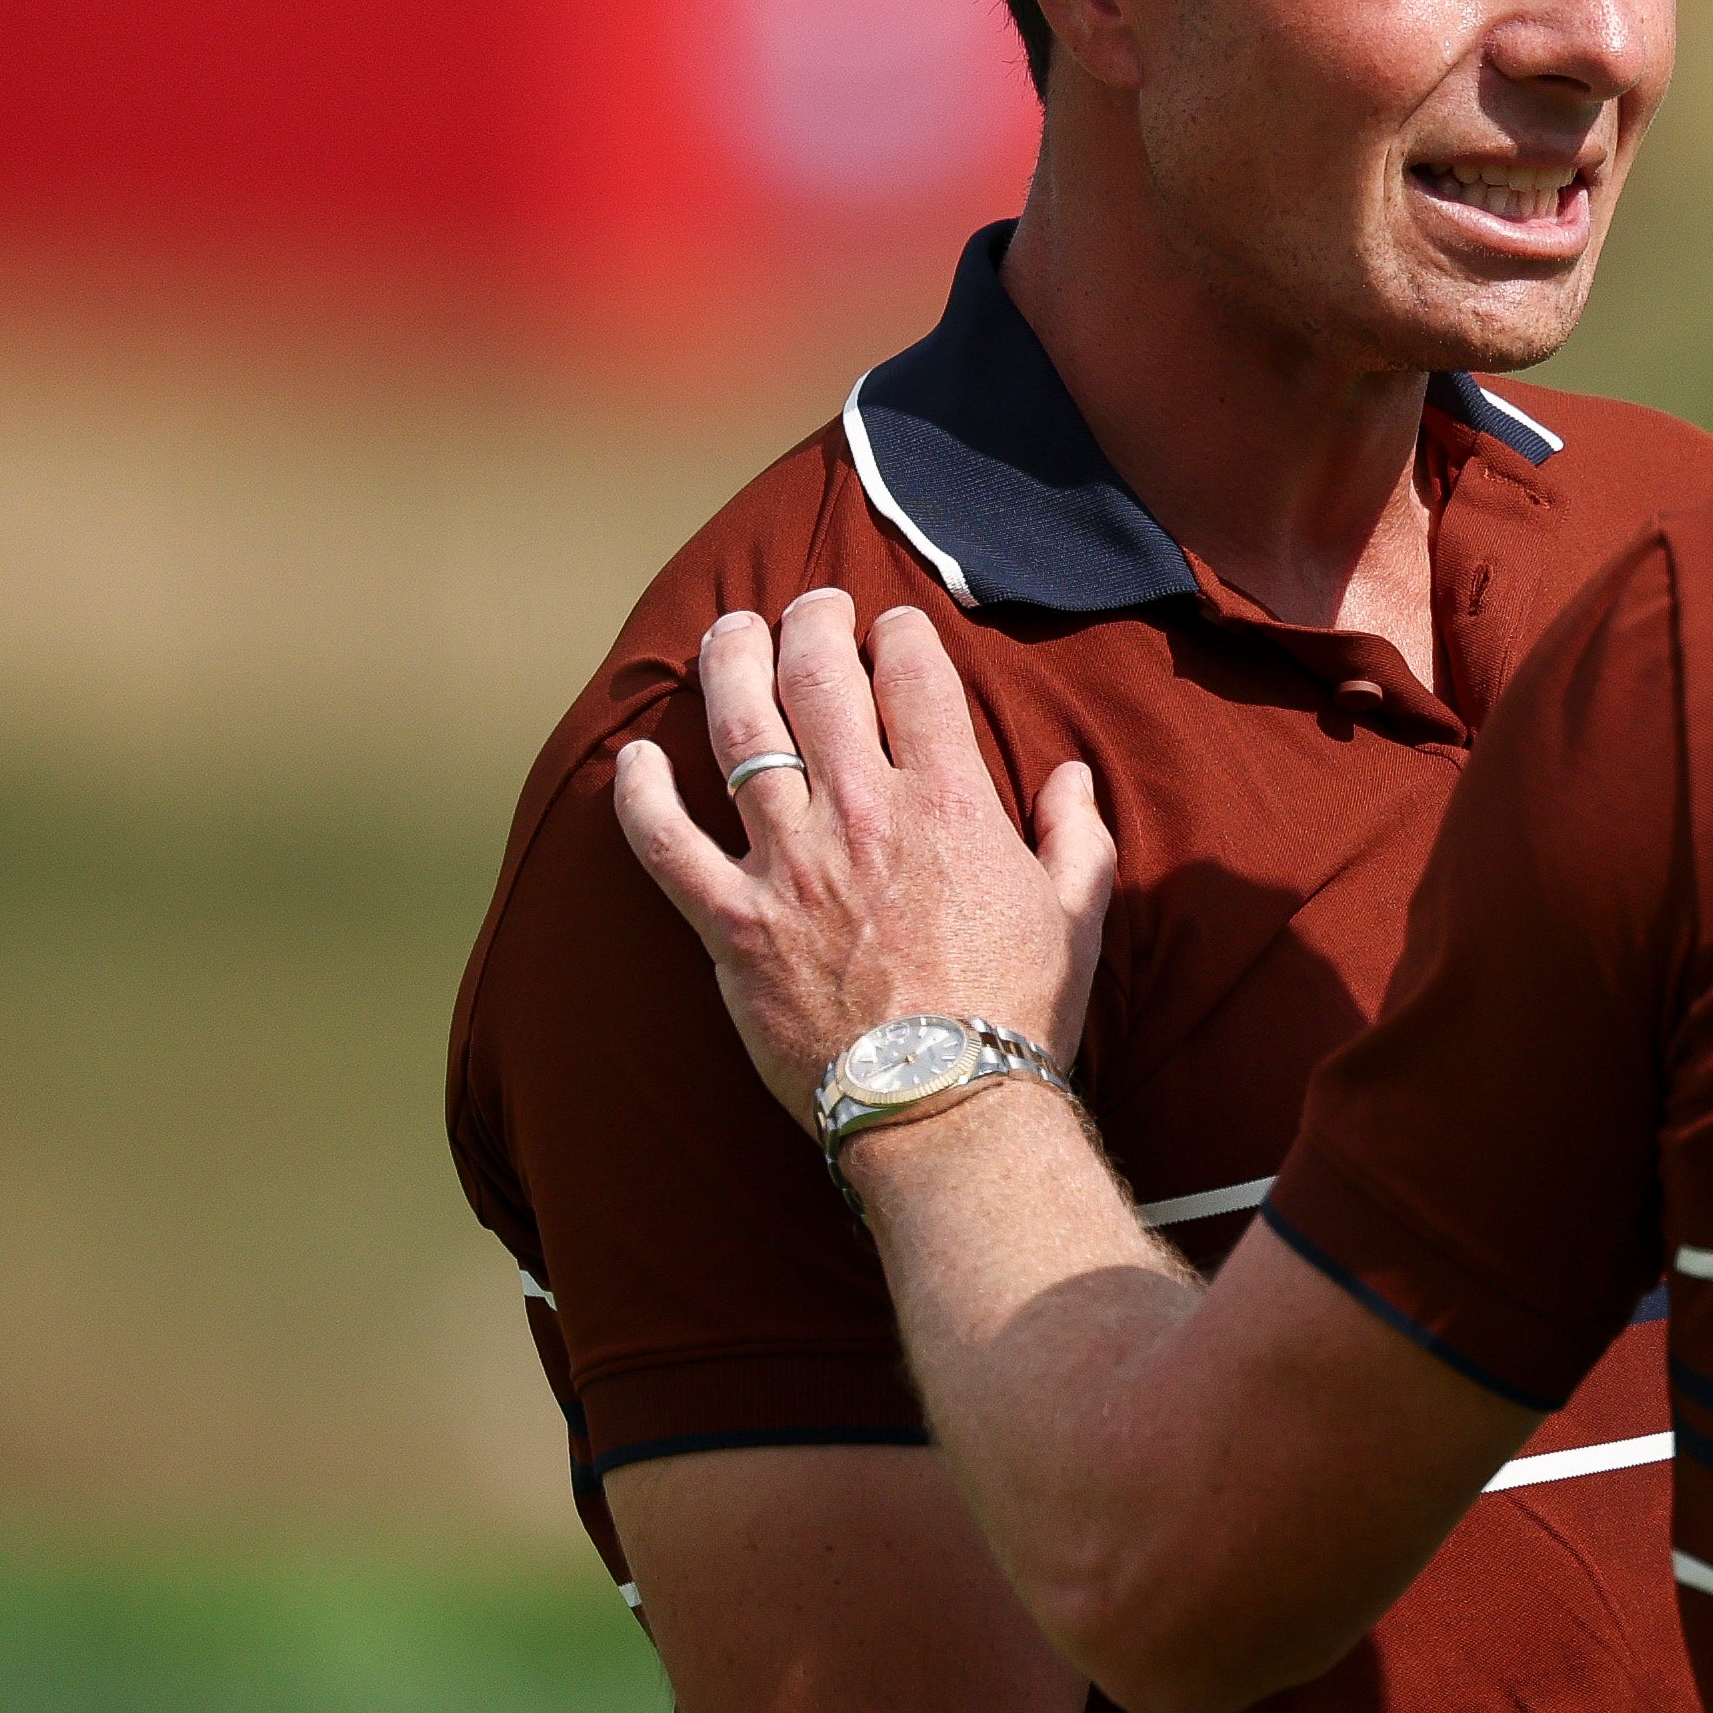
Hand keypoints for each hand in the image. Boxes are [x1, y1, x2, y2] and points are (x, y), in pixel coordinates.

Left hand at [612, 590, 1113, 1130]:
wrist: (942, 1106)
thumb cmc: (1017, 1011)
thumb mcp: (1077, 911)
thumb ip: (1074, 832)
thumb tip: (1070, 778)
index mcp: (948, 802)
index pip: (913, 674)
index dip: (899, 632)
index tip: (891, 627)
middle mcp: (861, 814)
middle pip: (817, 679)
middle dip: (810, 623)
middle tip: (808, 605)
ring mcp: (787, 865)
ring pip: (738, 732)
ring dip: (729, 665)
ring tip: (729, 632)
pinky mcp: (731, 924)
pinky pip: (663, 844)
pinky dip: (640, 794)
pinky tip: (635, 759)